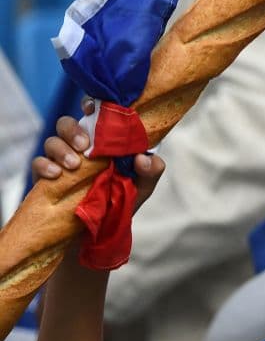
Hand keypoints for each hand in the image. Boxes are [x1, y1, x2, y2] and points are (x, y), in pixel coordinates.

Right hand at [32, 98, 163, 208]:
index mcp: (102, 144)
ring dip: (61, 148)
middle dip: (73, 130)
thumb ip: (150, 172)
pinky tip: (57, 175)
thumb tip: (143, 158)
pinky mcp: (45, 178)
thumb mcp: (140, 189)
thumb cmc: (119, 204)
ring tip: (74, 165)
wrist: (96, 235)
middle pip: (67, 124)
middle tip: (84, 145)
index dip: (90, 106)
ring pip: (52, 141)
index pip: (93, 117)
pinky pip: (38, 163)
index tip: (92, 108)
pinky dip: (45, 165)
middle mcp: (80, 149)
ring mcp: (61, 162)